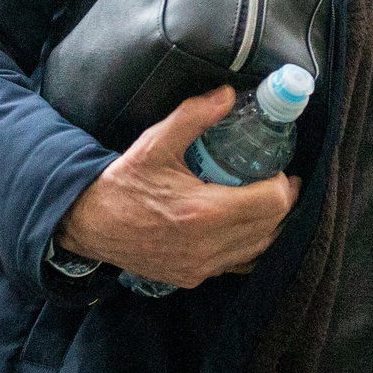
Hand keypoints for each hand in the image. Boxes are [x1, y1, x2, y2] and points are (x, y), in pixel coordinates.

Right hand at [56, 85, 299, 288]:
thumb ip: (195, 115)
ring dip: (270, 225)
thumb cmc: (124, 182)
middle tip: (278, 179)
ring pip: (259, 251)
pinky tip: (244, 224)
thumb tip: (230, 94)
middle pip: (272, 228)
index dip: (283, 184)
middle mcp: (206, 247)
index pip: (272, 204)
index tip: (277, 168)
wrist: (89, 223)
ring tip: (265, 199)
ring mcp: (200, 268)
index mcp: (202, 213)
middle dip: (282, 203)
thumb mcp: (156, 142)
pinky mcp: (192, 278)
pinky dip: (250, 246)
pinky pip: (238, 264)